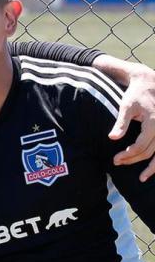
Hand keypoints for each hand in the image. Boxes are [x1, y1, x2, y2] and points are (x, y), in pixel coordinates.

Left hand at [109, 62, 154, 178]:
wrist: (149, 83)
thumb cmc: (135, 95)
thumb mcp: (126, 106)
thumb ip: (121, 123)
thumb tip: (112, 138)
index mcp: (154, 123)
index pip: (140, 146)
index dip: (127, 155)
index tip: (115, 160)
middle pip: (149, 152)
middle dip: (133, 160)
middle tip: (117, 163)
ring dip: (153, 168)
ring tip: (141, 178)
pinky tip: (151, 169)